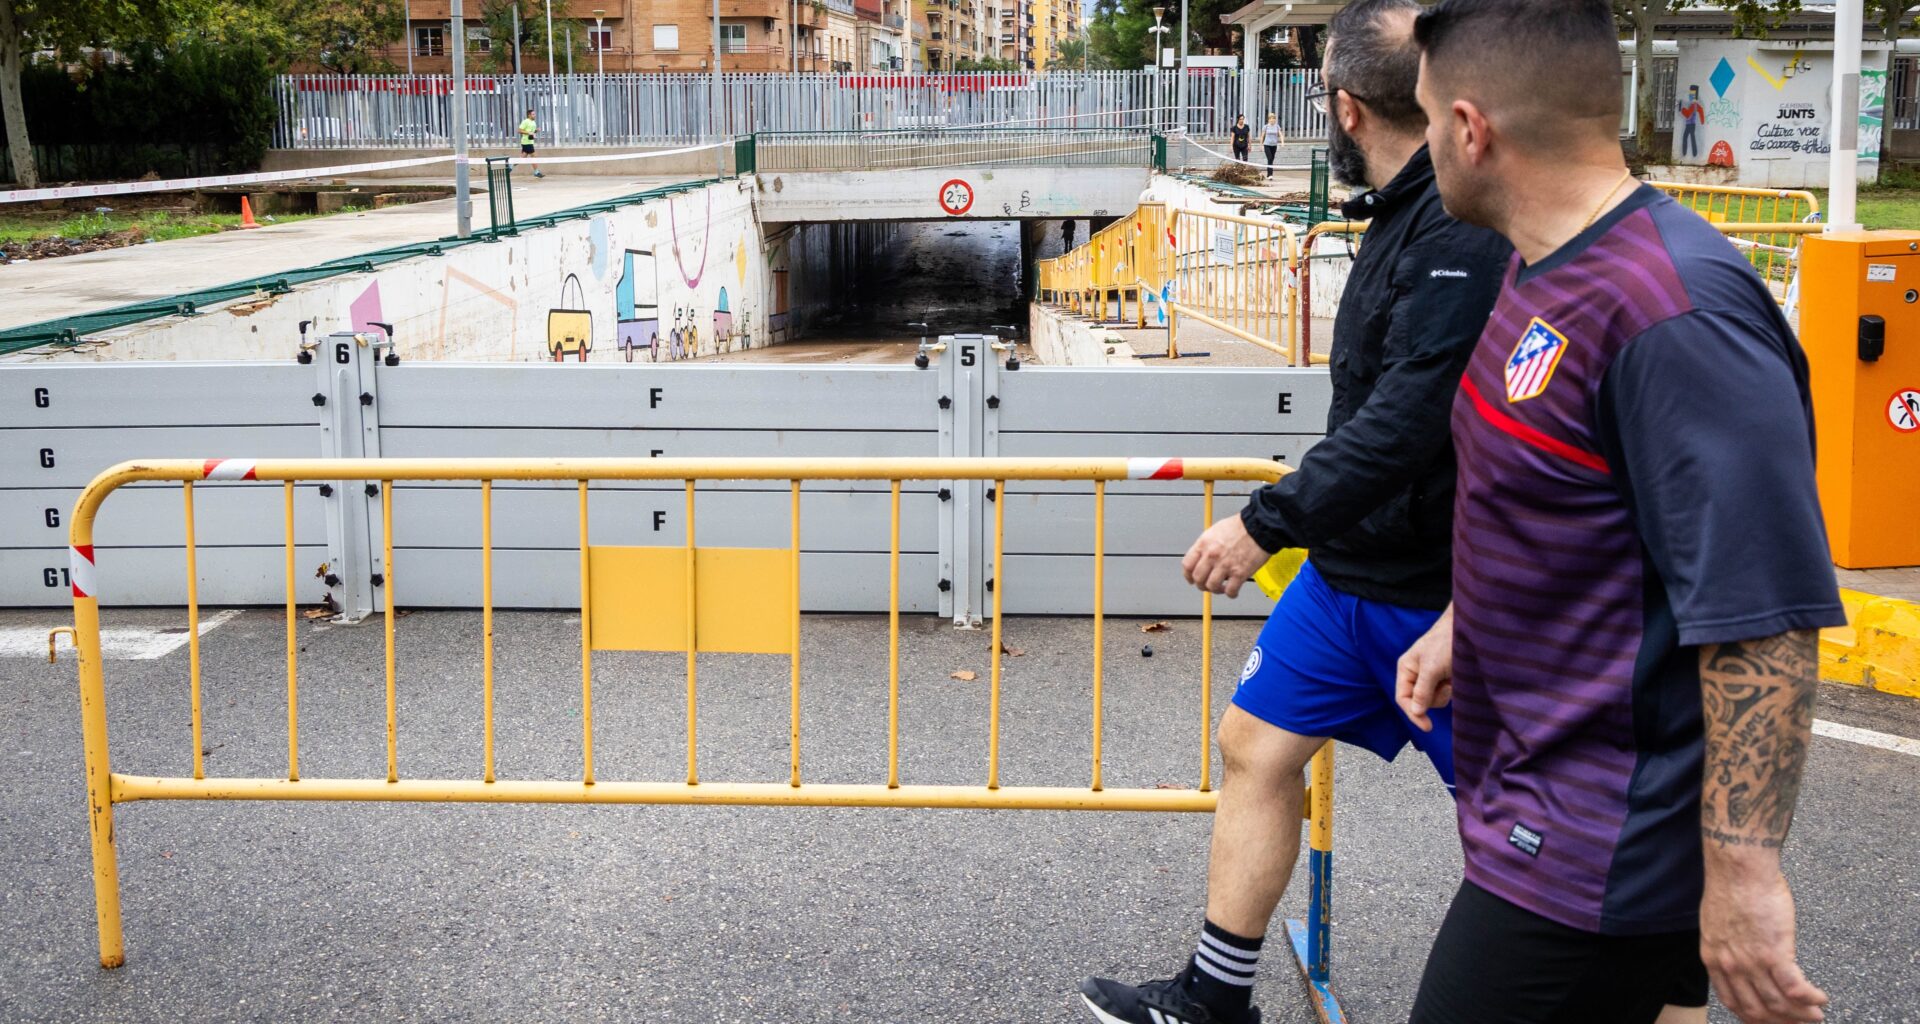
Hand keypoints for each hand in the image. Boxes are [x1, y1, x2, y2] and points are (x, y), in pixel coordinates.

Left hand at [1180, 514, 1268, 598]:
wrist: (1259, 527)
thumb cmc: (1240, 527)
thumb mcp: (1215, 531)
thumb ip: (1206, 546)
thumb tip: (1202, 557)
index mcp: (1204, 544)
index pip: (1187, 565)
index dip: (1188, 575)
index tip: (1192, 579)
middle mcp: (1212, 556)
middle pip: (1198, 579)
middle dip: (1201, 585)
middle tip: (1207, 585)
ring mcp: (1225, 565)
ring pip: (1211, 586)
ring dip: (1215, 590)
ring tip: (1221, 588)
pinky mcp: (1239, 573)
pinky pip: (1230, 591)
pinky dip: (1231, 594)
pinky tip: (1233, 591)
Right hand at [1394, 605, 1452, 731]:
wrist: (1467, 628)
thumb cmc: (1446, 641)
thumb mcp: (1432, 667)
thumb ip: (1422, 691)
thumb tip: (1416, 712)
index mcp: (1406, 669)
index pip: (1403, 699)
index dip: (1413, 714)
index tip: (1428, 727)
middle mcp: (1416, 674)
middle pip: (1419, 702)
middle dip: (1434, 698)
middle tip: (1446, 686)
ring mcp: (1431, 676)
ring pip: (1434, 699)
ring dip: (1445, 693)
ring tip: (1451, 678)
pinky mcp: (1445, 677)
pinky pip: (1445, 693)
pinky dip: (1452, 689)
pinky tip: (1456, 677)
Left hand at [1700, 867, 1826, 1023]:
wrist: (1738, 870)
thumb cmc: (1731, 888)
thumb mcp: (1719, 925)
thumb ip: (1729, 948)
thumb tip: (1746, 958)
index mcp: (1714, 960)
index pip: (1733, 1002)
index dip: (1754, 1017)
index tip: (1770, 1022)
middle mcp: (1731, 967)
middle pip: (1757, 1010)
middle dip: (1780, 1022)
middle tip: (1799, 1023)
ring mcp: (1752, 962)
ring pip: (1778, 1004)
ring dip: (1800, 1014)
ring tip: (1815, 1015)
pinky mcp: (1774, 953)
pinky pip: (1795, 988)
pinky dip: (1810, 998)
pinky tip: (1821, 998)